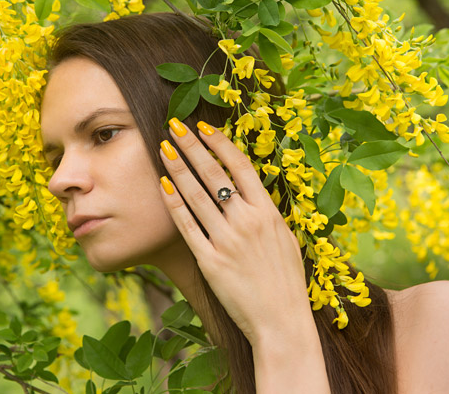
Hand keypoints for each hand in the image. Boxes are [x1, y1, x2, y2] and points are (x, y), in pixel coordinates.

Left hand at [159, 117, 312, 345]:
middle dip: (191, 146)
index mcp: (268, 213)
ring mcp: (227, 241)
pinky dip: (173, 204)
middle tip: (173, 126)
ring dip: (177, 169)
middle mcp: (247, 222)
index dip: (220, 143)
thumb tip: (250, 191)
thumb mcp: (285, 239)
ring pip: (196, 196)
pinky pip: (187, 226)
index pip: (241, 167)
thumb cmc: (286, 280)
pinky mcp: (210, 261)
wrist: (281, 321)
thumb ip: (266, 213)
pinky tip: (162, 186)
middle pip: (214, 175)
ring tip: (163, 149)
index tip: (203, 126)